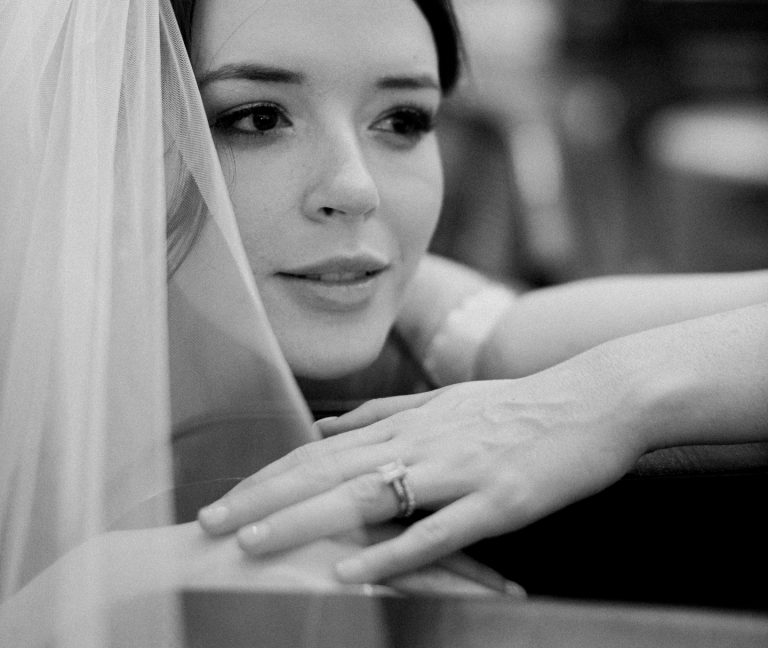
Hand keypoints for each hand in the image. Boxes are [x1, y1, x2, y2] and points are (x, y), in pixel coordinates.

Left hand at [198, 360, 644, 583]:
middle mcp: (422, 439)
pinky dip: (389, 552)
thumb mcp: (445, 401)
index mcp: (409, 419)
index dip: (269, 475)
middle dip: (264, 499)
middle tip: (210, 525)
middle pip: (328, 471)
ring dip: (304, 521)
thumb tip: (327, 424)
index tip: (224, 499)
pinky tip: (351, 571)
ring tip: (252, 546)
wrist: (594, 398)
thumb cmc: (519, 405)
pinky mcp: (497, 499)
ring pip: (367, 496)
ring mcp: (458, 469)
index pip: (321, 450)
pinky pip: (435, 531)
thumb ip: (384, 412)